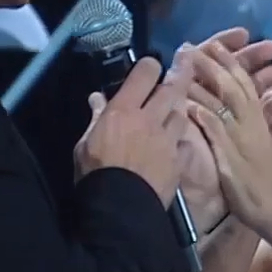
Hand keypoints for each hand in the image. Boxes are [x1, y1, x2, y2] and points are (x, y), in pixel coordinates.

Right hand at [74, 57, 190, 200]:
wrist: (119, 209)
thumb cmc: (95, 173)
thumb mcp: (86, 143)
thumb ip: (96, 119)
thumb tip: (97, 98)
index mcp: (124, 110)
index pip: (144, 74)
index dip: (151, 66)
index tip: (153, 65)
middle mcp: (150, 119)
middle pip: (172, 88)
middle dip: (180, 73)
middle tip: (185, 63)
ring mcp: (168, 140)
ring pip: (181, 115)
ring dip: (178, 110)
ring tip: (175, 110)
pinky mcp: (179, 161)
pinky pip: (185, 144)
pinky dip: (181, 142)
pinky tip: (177, 144)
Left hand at [170, 28, 271, 224]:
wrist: (271, 210)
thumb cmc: (268, 181)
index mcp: (261, 120)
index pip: (246, 84)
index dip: (231, 63)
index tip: (215, 45)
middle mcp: (251, 124)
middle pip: (232, 87)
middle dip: (214, 65)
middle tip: (195, 47)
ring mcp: (239, 138)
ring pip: (220, 103)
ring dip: (202, 84)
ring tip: (183, 67)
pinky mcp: (228, 155)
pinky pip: (213, 129)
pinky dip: (200, 114)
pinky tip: (186, 103)